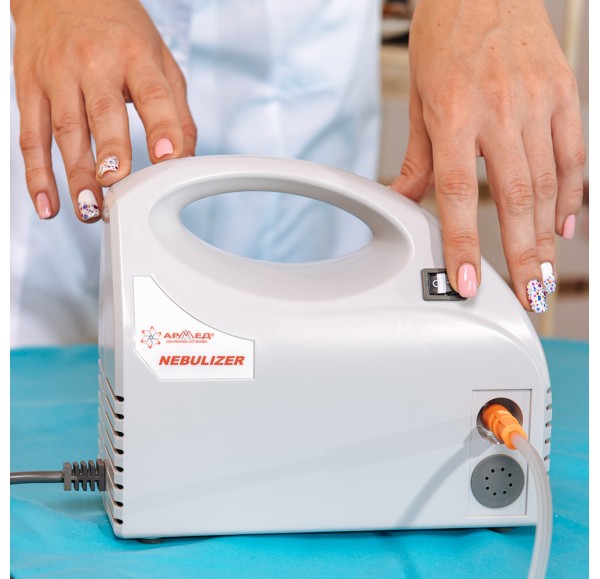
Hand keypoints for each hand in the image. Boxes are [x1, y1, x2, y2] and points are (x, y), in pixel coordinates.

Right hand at [11, 0, 196, 222]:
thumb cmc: (118, 30)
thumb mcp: (159, 58)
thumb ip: (176, 110)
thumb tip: (187, 159)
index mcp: (134, 55)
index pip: (152, 93)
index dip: (161, 126)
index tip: (167, 157)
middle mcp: (93, 63)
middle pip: (102, 113)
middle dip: (110, 154)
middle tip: (116, 188)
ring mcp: (56, 75)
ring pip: (64, 130)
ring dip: (75, 175)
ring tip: (89, 209)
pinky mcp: (29, 87)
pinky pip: (31, 136)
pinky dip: (37, 174)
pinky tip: (47, 204)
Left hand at [390, 0, 584, 311]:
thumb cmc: (446, 36)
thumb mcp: (419, 99)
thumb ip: (418, 158)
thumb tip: (405, 199)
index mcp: (455, 116)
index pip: (457, 195)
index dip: (462, 244)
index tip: (464, 280)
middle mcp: (500, 112)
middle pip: (514, 199)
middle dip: (520, 255)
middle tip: (525, 295)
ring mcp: (538, 103)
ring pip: (546, 185)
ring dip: (545, 237)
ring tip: (542, 274)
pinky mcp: (564, 94)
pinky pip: (573, 154)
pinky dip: (571, 194)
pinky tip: (565, 226)